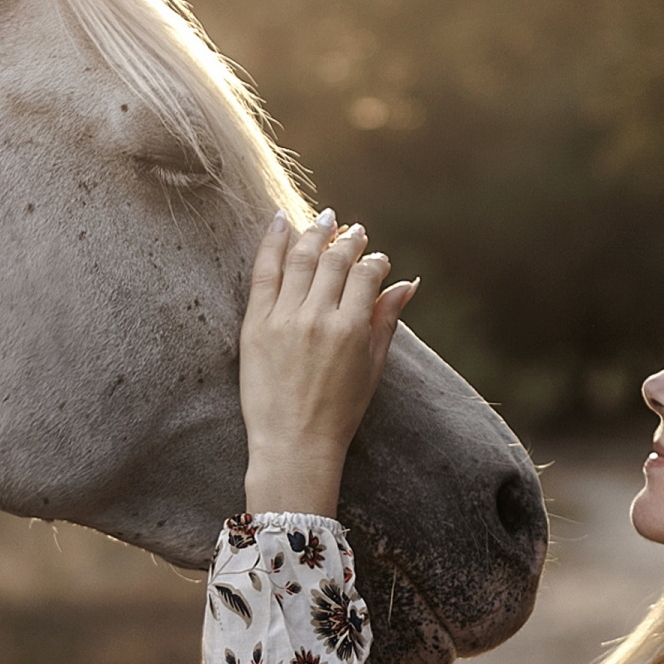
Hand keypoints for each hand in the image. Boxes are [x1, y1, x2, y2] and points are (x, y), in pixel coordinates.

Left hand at [240, 208, 417, 516]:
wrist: (292, 445)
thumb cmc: (338, 413)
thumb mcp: (372, 368)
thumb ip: (386, 321)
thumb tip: (407, 284)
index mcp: (351, 329)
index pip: (366, 275)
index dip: (374, 261)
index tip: (376, 258)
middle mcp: (318, 318)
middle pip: (335, 260)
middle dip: (348, 240)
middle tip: (353, 229)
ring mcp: (284, 318)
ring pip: (301, 258)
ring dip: (314, 232)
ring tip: (324, 219)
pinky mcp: (255, 324)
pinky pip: (264, 272)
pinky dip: (272, 243)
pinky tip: (279, 221)